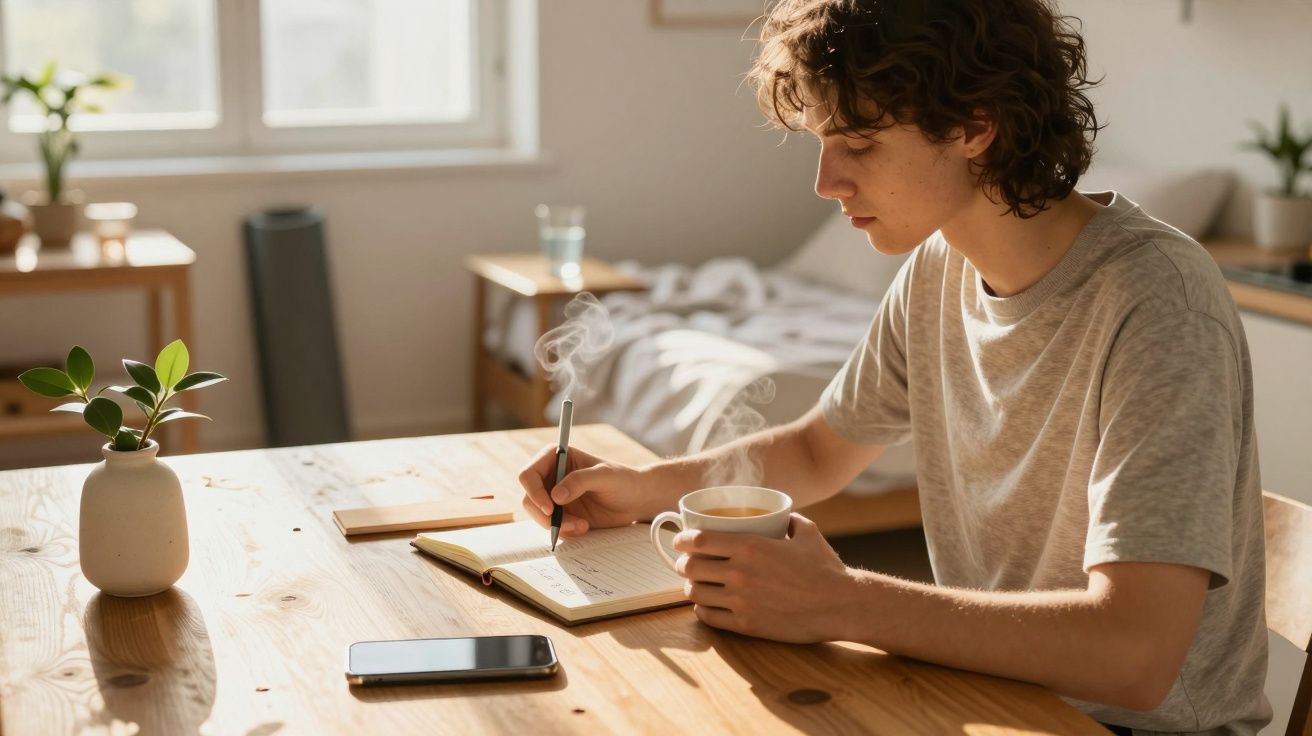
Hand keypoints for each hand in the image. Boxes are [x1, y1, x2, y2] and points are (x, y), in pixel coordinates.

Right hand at [517, 444, 657, 537]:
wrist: (636, 500)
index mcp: (556, 458)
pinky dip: (565, 531)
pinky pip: (552, 527)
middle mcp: (551, 476)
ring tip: (582, 525)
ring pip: (538, 515)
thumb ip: (580, 481)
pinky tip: (584, 527)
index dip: (534, 492)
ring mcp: (555, 497)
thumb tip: (555, 495)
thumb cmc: (624, 480)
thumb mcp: (605, 475)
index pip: (529, 474)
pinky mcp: (562, 514)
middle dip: (545, 515)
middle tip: (567, 524)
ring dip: (557, 525)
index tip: (551, 507)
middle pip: (529, 498)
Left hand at [672, 514, 854, 642]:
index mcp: (750, 547)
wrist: (841, 605)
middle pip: (690, 567)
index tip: (679, 540)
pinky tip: (707, 604)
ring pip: (695, 593)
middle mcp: (740, 573)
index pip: (699, 541)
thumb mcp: (807, 533)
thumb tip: (781, 514)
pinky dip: (702, 609)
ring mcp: (741, 601)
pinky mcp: (747, 625)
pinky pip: (709, 617)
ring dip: (691, 587)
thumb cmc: (825, 568)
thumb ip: (788, 519)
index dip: (683, 540)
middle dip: (682, 564)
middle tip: (685, 563)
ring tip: (695, 584)